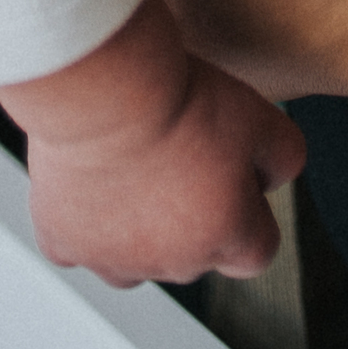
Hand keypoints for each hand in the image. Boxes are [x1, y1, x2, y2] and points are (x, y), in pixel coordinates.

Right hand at [7, 0, 301, 286]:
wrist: (103, 86)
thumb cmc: (176, 98)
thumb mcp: (261, 114)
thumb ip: (284, 156)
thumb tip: (273, 176)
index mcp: (226, 237)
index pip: (257, 249)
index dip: (248, 207)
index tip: (227, 168)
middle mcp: (174, 262)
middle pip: (194, 252)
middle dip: (191, 213)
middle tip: (173, 150)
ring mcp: (115, 258)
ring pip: (135, 256)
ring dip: (136, 224)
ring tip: (128, 162)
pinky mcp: (64, 240)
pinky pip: (73, 243)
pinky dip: (77, 216)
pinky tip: (84, 175)